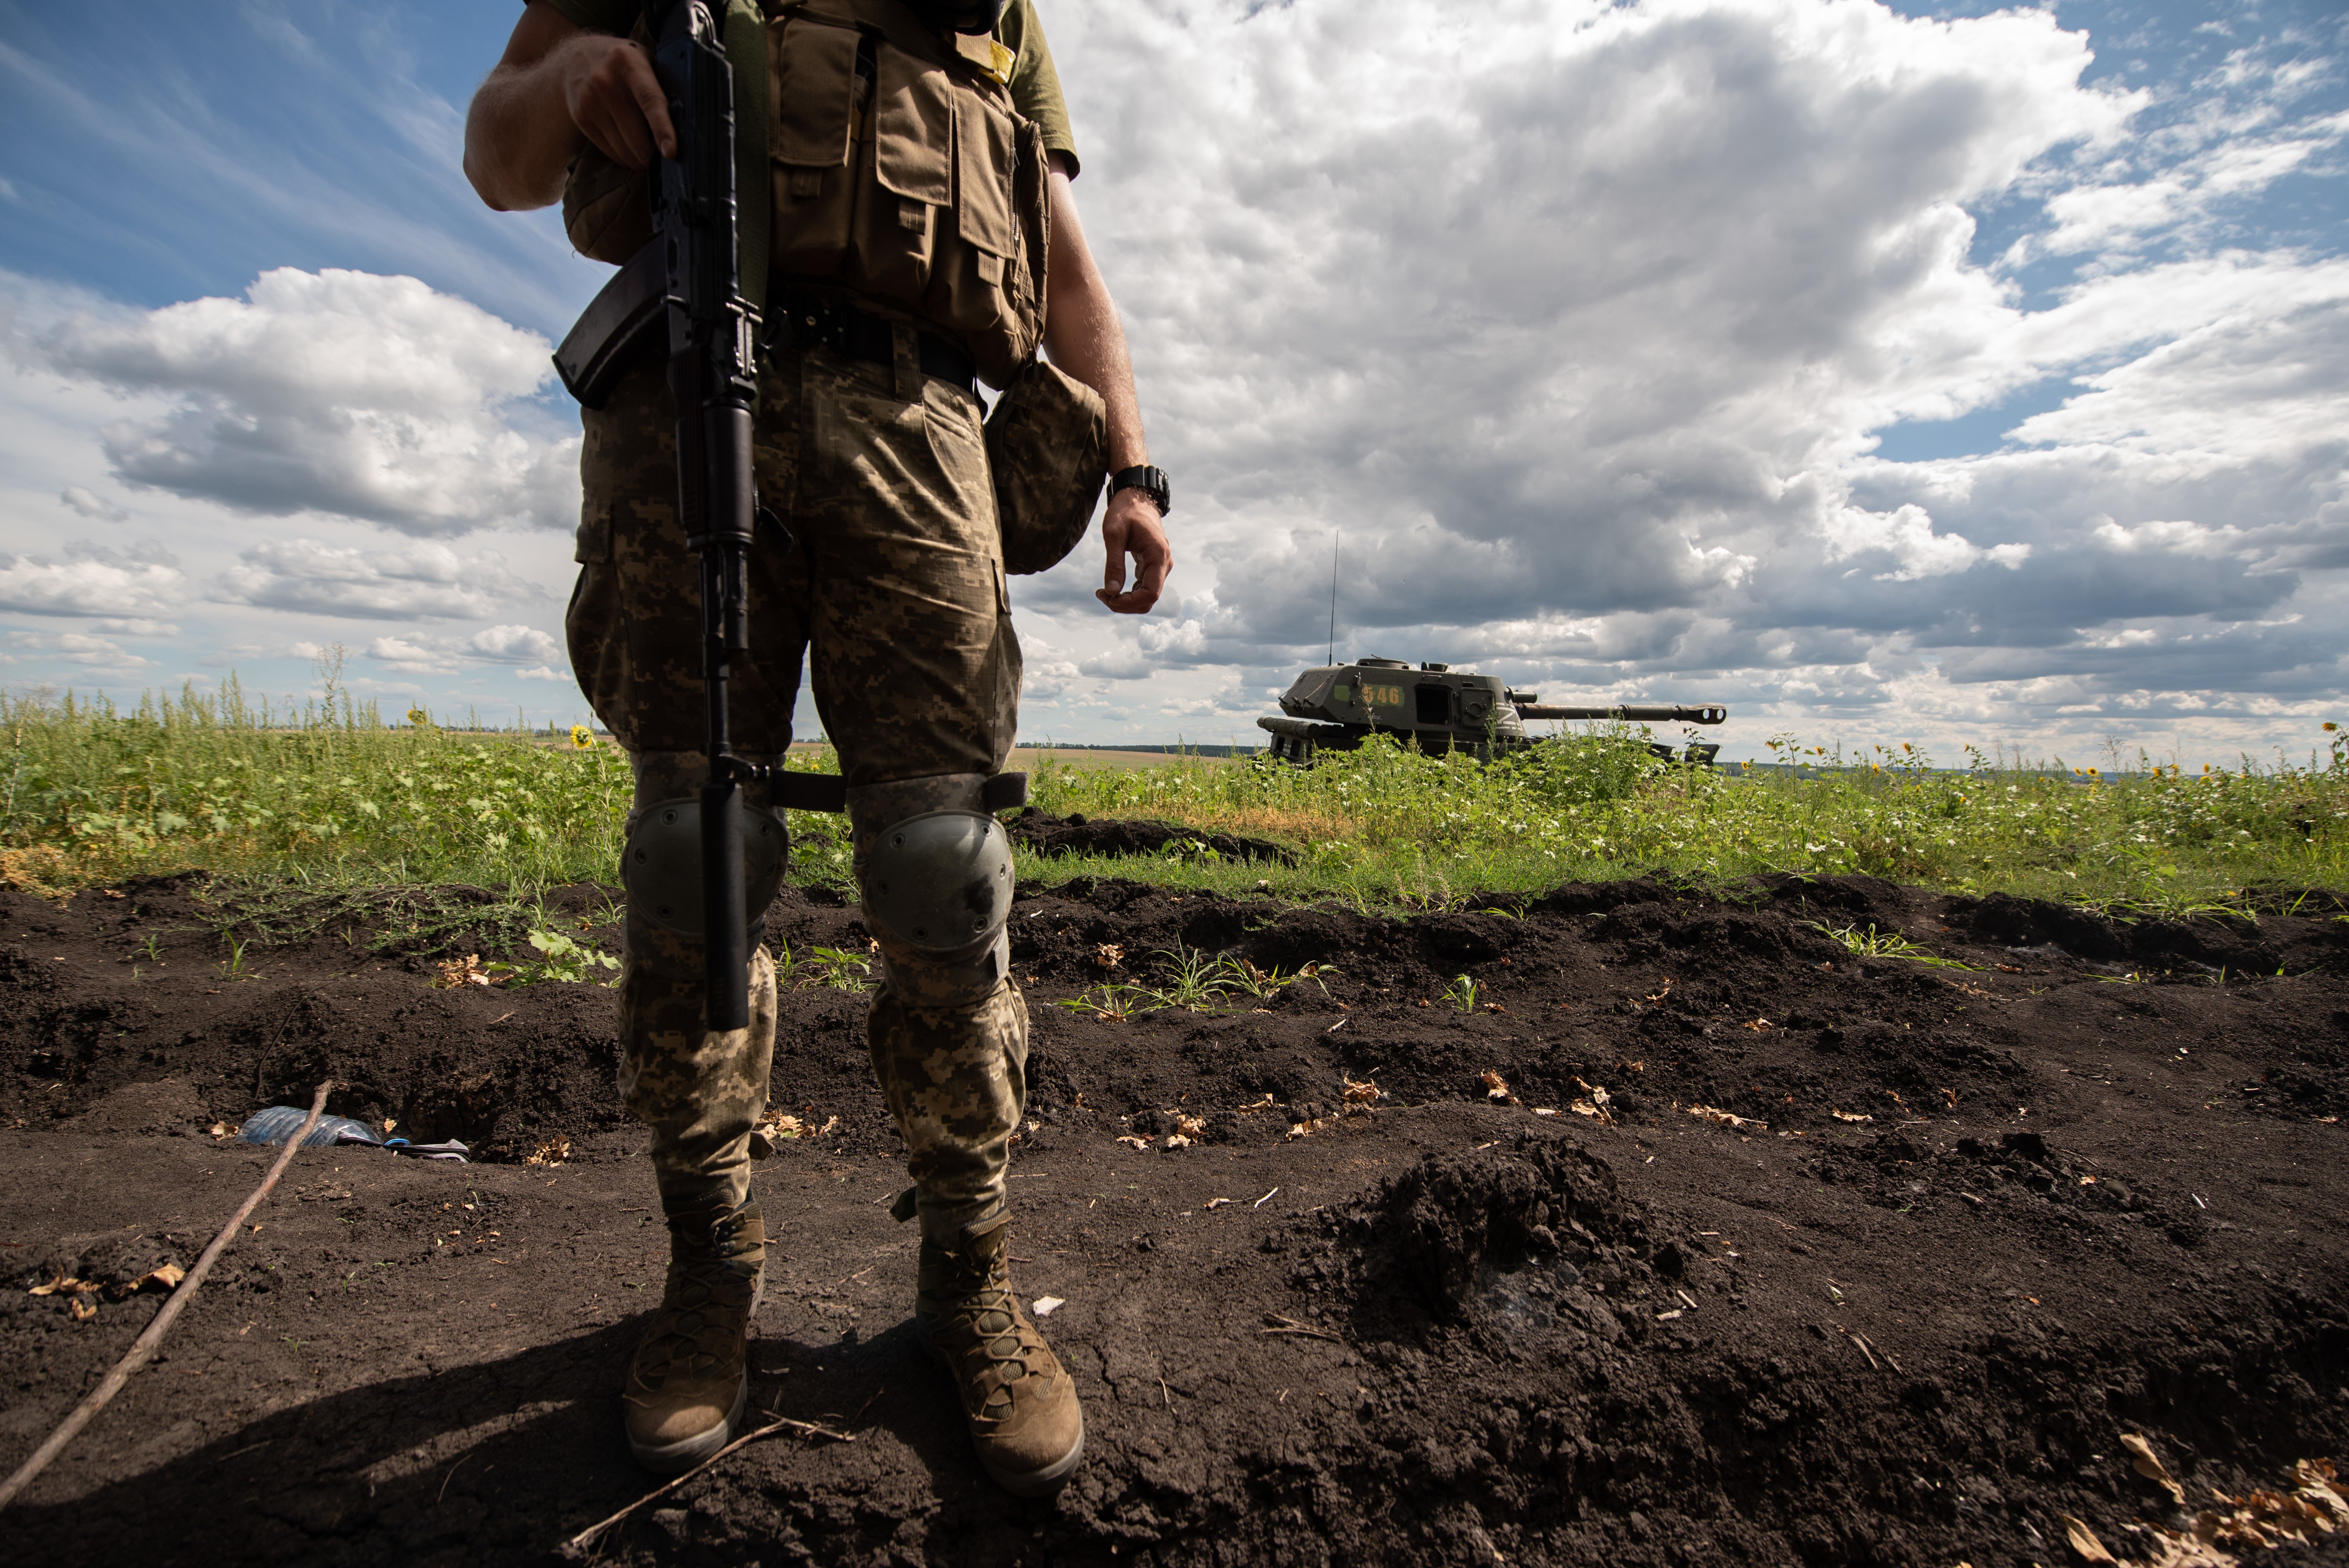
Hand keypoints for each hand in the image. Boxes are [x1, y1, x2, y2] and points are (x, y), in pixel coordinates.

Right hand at [561, 34, 675, 166]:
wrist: (575, 56)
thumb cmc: (622, 63)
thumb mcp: (644, 61)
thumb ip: (661, 86)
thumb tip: (684, 124)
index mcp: (629, 64)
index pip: (650, 101)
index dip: (662, 129)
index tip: (670, 152)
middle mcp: (606, 82)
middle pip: (636, 134)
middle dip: (651, 153)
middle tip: (659, 153)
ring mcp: (590, 100)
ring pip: (622, 148)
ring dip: (637, 158)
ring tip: (643, 151)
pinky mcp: (580, 117)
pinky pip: (608, 150)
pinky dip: (622, 156)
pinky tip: (626, 146)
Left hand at [1095, 488, 1170, 613]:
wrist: (1136, 497)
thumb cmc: (1124, 511)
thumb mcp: (1114, 535)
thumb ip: (1114, 564)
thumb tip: (1111, 592)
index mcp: (1158, 555)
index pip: (1151, 593)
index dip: (1129, 603)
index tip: (1107, 596)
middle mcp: (1164, 564)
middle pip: (1149, 599)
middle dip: (1125, 604)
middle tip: (1101, 595)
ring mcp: (1160, 566)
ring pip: (1147, 597)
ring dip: (1126, 601)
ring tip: (1103, 593)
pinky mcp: (1152, 566)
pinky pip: (1144, 589)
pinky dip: (1128, 594)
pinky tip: (1111, 589)